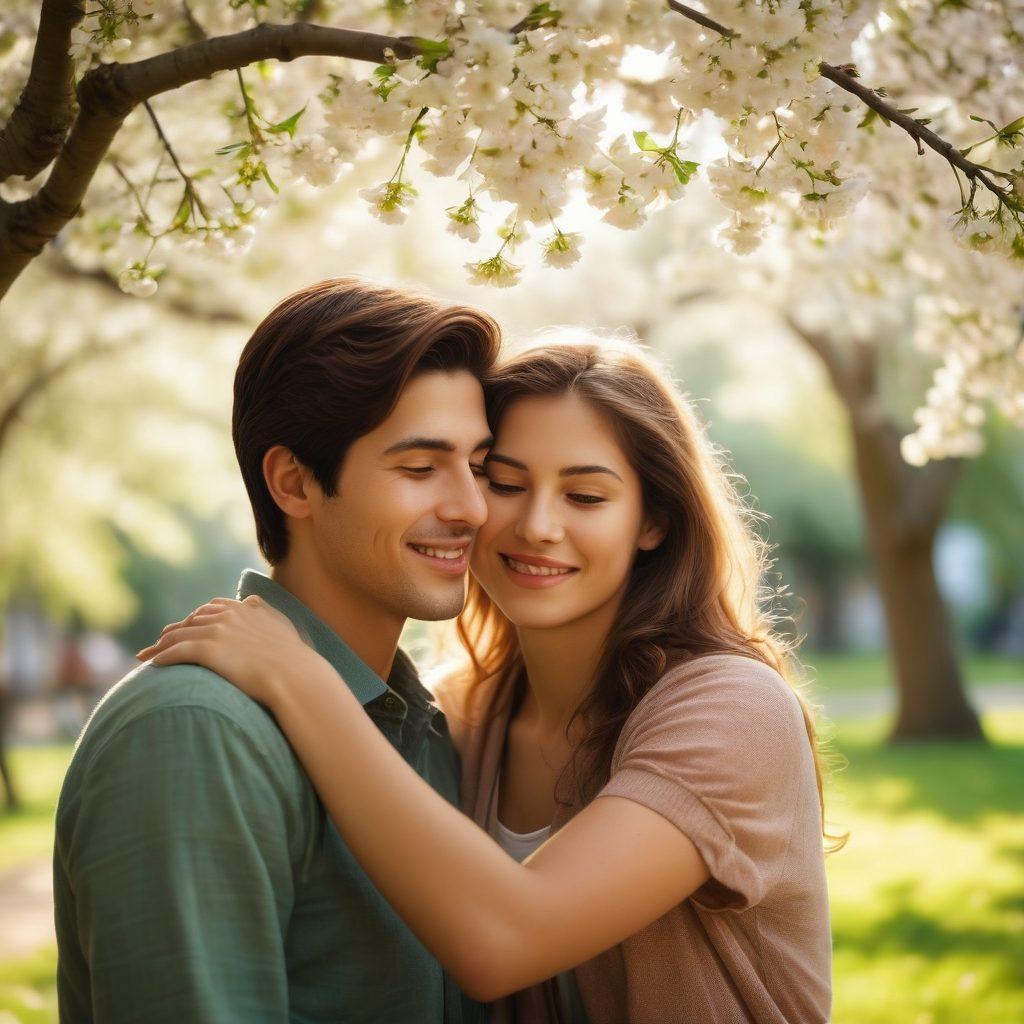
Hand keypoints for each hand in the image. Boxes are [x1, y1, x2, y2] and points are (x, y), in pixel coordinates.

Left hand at [136, 595, 311, 706]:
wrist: (294, 675)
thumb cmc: (294, 658)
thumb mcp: (283, 624)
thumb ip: (265, 610)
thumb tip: (254, 600)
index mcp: (245, 609)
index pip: (211, 608)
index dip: (195, 617)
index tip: (186, 626)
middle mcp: (227, 616)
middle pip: (190, 621)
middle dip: (173, 630)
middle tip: (158, 642)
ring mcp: (216, 632)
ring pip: (178, 636)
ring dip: (160, 645)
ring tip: (148, 655)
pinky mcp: (207, 650)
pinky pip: (176, 652)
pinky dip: (161, 657)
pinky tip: (152, 665)